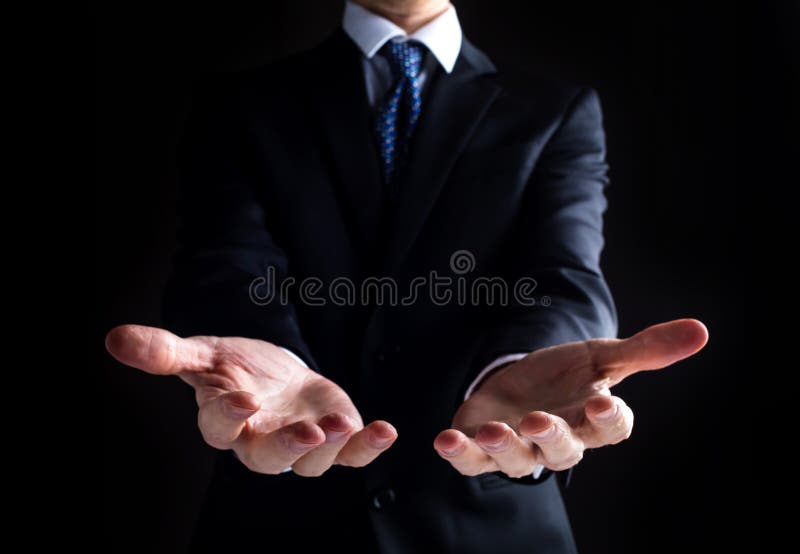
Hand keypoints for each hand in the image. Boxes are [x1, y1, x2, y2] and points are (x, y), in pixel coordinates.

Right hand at [106, 325, 396, 475]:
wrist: (275, 372)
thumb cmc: (236, 367)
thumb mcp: (203, 352)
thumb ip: (165, 351)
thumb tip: (115, 337)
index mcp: (225, 422)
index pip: (220, 428)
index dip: (228, 415)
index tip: (242, 399)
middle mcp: (261, 441)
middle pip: (271, 457)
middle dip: (289, 448)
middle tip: (308, 433)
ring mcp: (301, 444)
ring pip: (314, 461)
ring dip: (333, 446)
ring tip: (343, 424)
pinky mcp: (334, 439)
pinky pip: (351, 453)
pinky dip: (368, 446)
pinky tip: (386, 431)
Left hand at [434, 319, 707, 477]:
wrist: (521, 380)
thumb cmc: (567, 374)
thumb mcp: (604, 355)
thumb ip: (647, 348)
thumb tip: (701, 330)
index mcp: (591, 418)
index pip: (611, 428)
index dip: (609, 418)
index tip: (603, 401)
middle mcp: (557, 439)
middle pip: (563, 451)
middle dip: (552, 437)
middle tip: (540, 421)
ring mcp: (518, 445)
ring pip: (516, 460)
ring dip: (504, 448)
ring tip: (493, 430)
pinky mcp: (481, 446)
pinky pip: (471, 460)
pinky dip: (459, 453)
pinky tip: (444, 439)